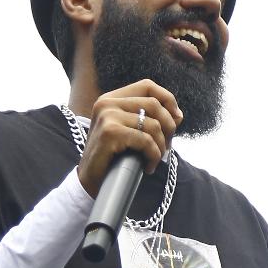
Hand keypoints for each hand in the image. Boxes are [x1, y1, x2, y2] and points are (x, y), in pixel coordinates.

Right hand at [78, 81, 181, 197]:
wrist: (89, 181)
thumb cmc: (112, 158)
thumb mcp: (130, 132)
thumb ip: (149, 119)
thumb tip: (178, 115)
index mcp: (111, 99)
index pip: (147, 86)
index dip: (167, 99)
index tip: (177, 118)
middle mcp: (107, 103)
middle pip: (154, 104)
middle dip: (169, 127)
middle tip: (166, 147)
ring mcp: (107, 116)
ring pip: (153, 124)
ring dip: (161, 146)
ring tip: (155, 159)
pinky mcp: (110, 133)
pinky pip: (146, 141)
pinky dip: (153, 156)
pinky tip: (148, 166)